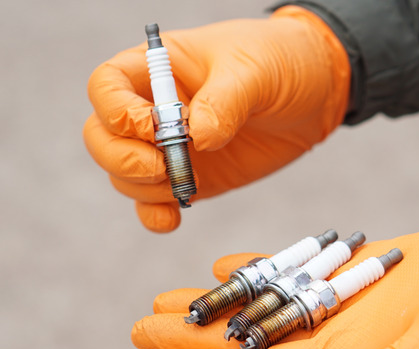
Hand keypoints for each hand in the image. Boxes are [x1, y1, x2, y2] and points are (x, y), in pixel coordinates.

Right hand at [83, 6, 349, 231]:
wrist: (315, 93)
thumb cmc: (280, 60)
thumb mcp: (255, 70)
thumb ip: (225, 100)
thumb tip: (198, 138)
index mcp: (157, 68)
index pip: (106, 87)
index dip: (116, 112)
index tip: (153, 128)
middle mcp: (152, 108)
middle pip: (102, 137)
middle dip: (122, 159)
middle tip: (161, 167)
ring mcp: (168, 146)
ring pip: (123, 174)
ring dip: (145, 188)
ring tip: (189, 182)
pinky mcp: (190, 176)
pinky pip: (154, 201)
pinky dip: (155, 214)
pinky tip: (174, 218)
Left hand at [131, 220, 418, 348]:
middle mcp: (334, 338)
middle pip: (247, 340)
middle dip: (193, 338)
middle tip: (141, 329)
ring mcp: (342, 304)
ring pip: (263, 303)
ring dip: (217, 303)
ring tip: (170, 300)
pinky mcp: (356, 271)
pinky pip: (295, 270)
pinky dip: (261, 267)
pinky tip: (226, 266)